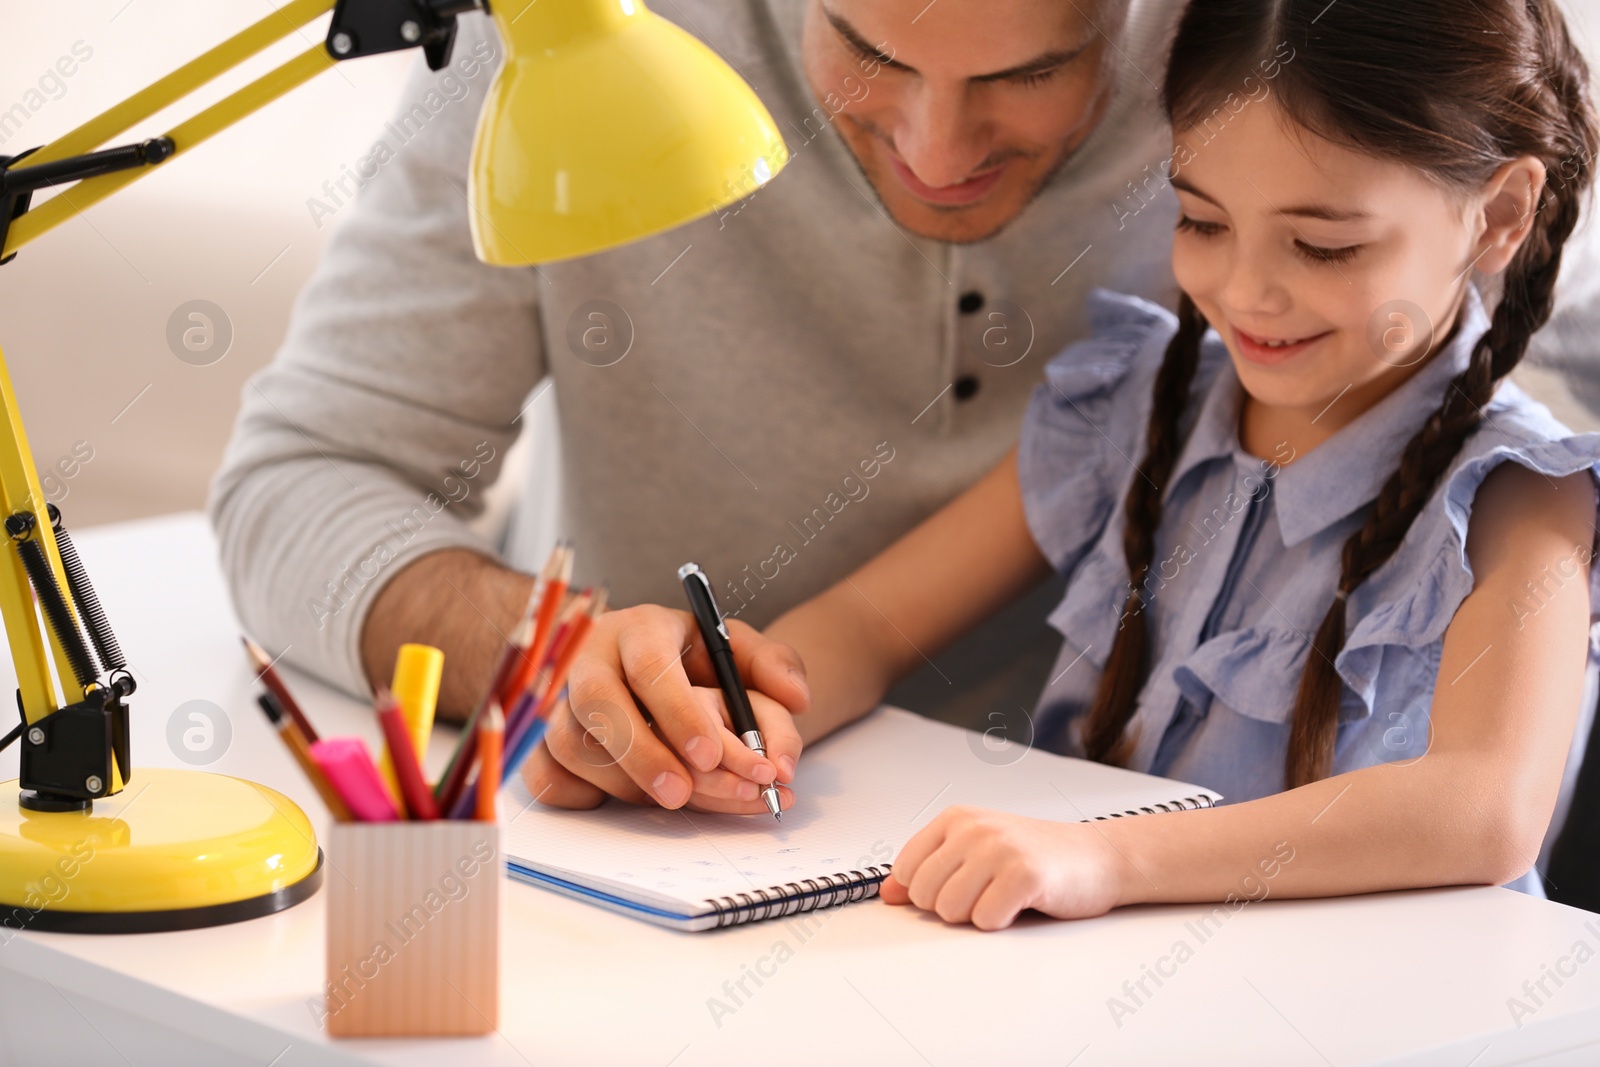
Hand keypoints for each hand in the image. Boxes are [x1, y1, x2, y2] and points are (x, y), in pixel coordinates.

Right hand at [521, 604, 810, 812]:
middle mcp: (590, 659)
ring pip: (572, 746)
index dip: (678, 712)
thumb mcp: (739, 652)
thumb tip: (797, 697)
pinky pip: (547, 777)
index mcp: (640, 629)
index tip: (710, 754)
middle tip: (682, 794)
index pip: (649, 664)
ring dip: (625, 781)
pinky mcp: (543, 743)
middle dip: (642, 754)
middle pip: (596, 705)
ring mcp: (560, 702)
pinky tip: (627, 801)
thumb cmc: (694, 664)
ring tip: (676, 797)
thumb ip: (774, 666)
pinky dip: (585, 796)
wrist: (647, 674)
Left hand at [879, 806, 1129, 929]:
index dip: (925, 893)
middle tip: (986, 893)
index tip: (956, 888)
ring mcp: (999, 849)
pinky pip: (985, 921)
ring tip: (1003, 897)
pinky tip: (1020, 905)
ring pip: (949, 910)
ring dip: (976, 916)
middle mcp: (973, 829)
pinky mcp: (1024, 875)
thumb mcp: (975, 853)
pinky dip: (1001, 923)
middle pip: (924, 896)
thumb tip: (886, 895)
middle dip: (952, 907)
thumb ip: (929, 870)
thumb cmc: (1035, 856)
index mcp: (956, 819)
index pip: (905, 870)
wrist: (1097, 857)